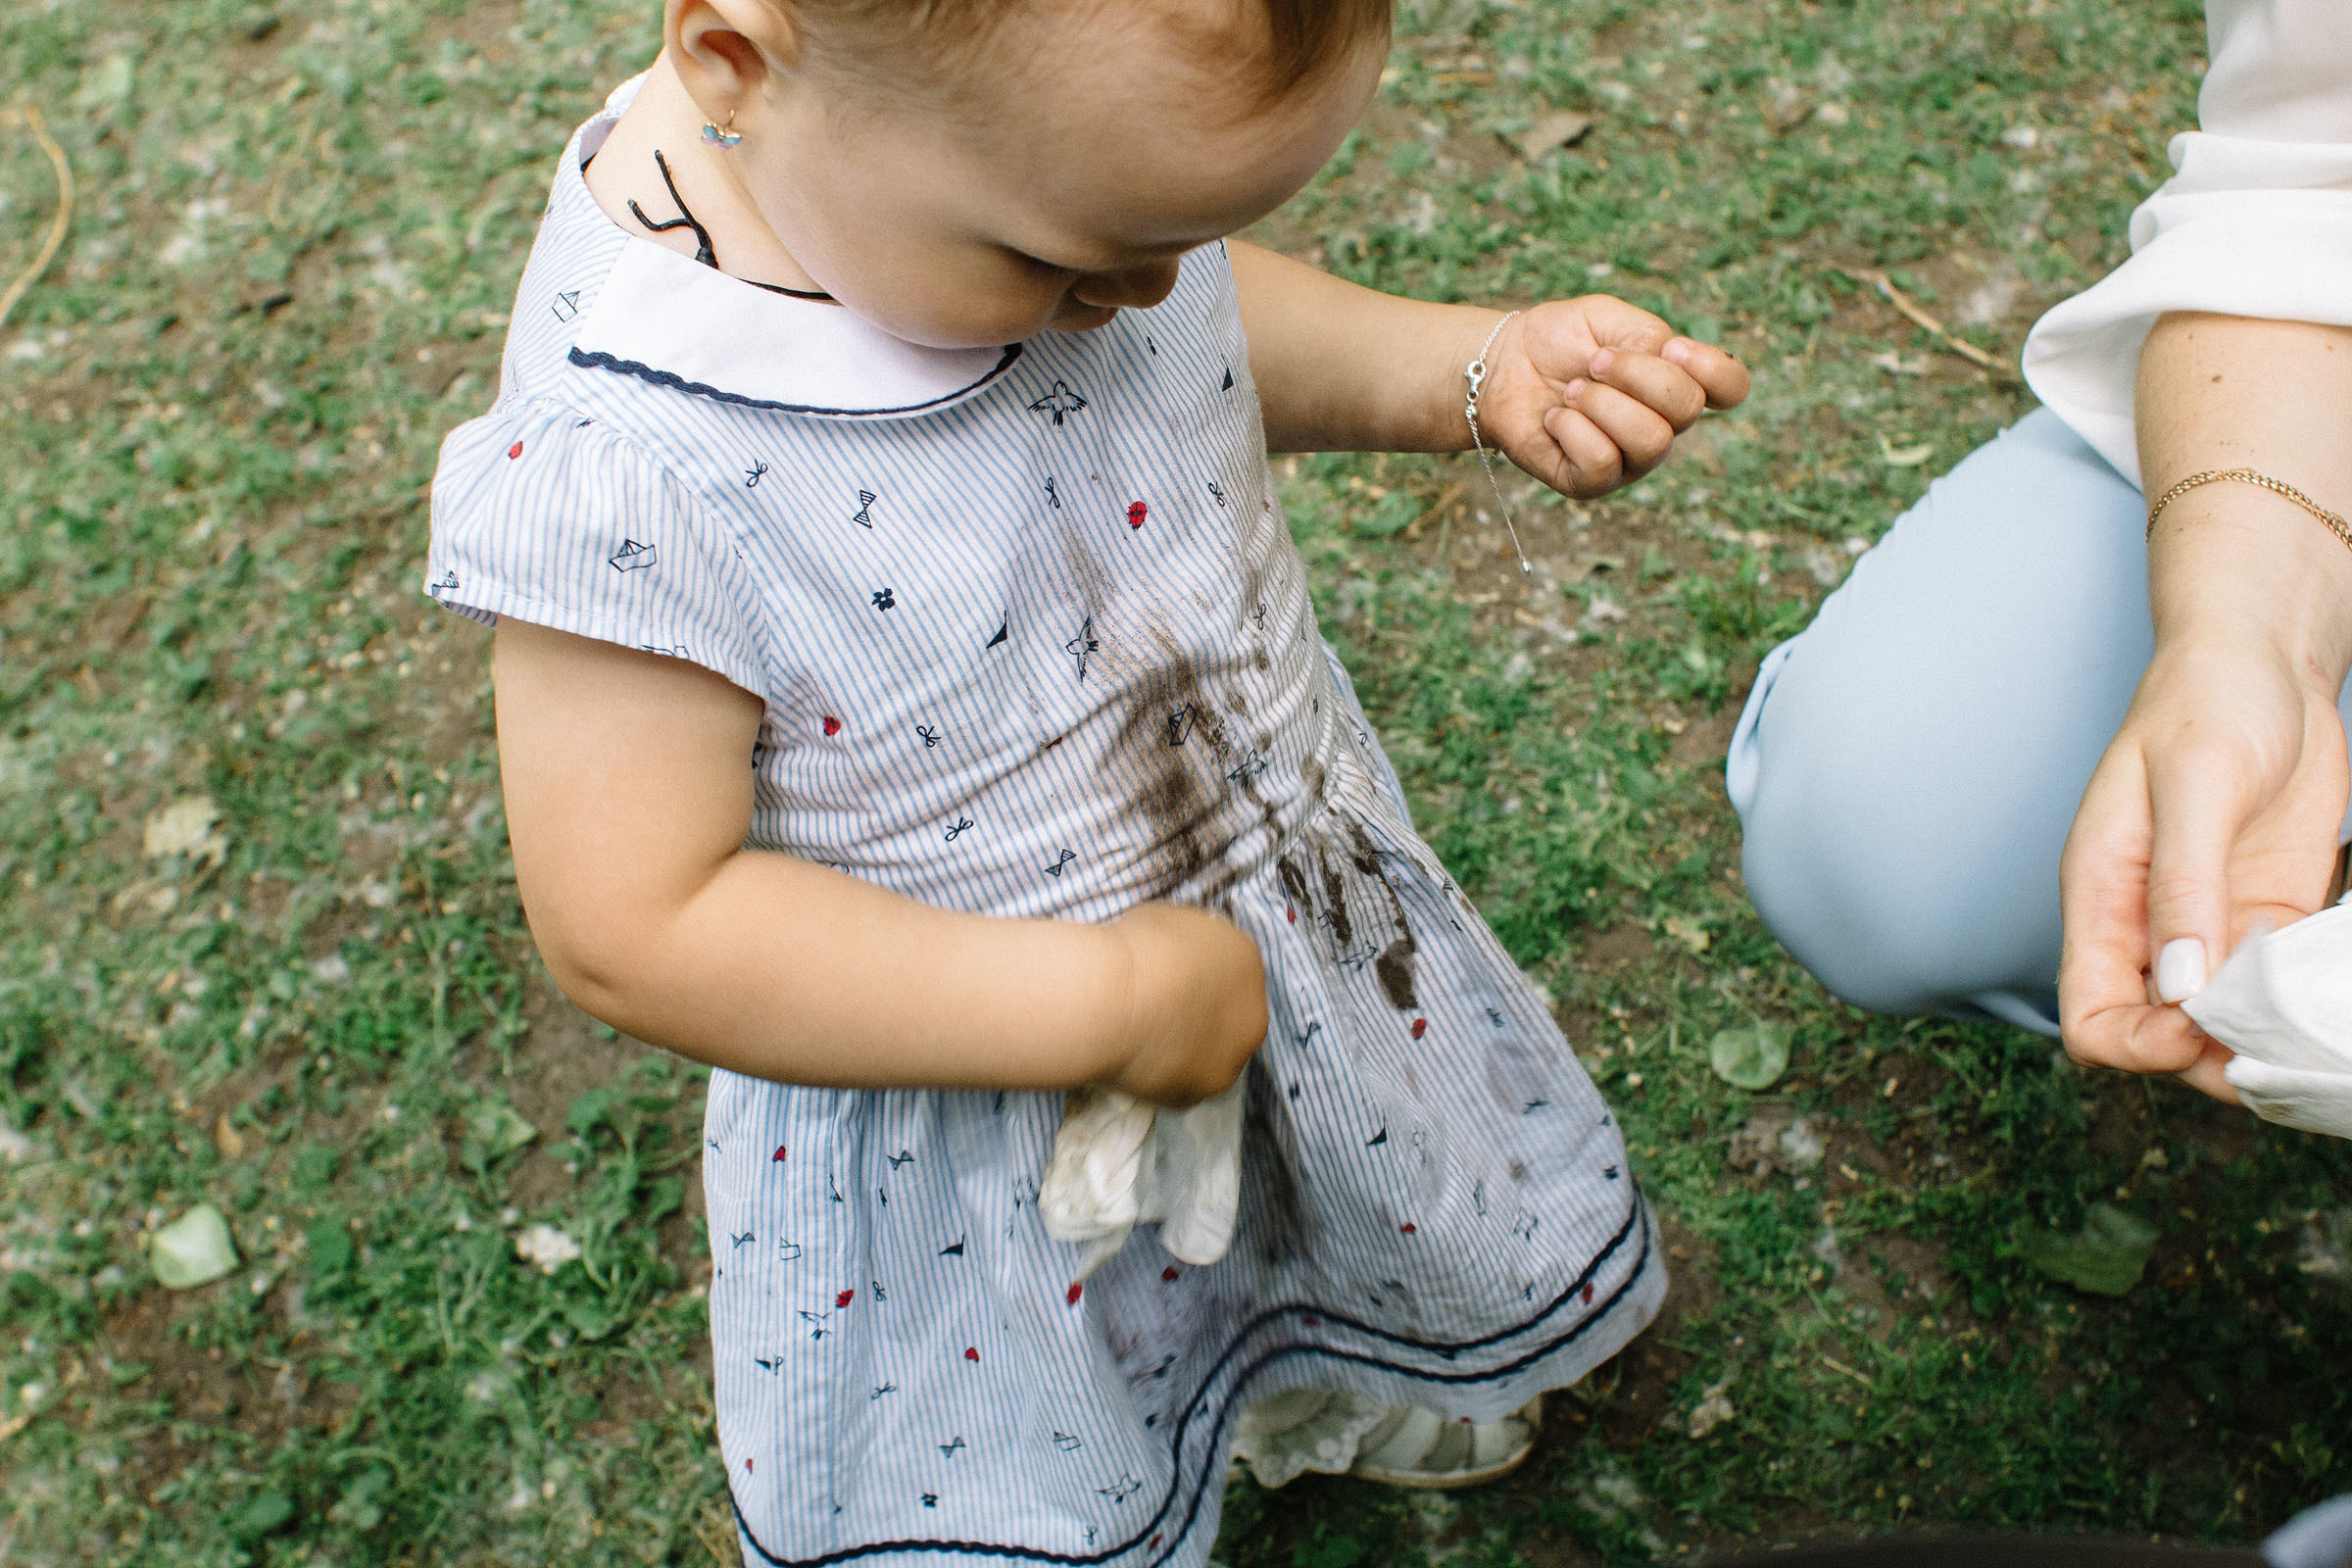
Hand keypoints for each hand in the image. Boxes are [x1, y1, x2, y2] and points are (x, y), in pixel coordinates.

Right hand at [1100, 903, 1268, 1107]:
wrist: (1112, 1000)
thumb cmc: (1137, 949)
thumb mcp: (1169, 920)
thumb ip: (1186, 942)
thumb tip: (1177, 953)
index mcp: (1248, 962)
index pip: (1231, 971)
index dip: (1199, 977)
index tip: (1169, 980)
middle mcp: (1252, 1016)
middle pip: (1230, 1019)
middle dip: (1201, 1018)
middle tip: (1159, 1015)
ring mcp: (1228, 1062)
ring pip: (1208, 1058)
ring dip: (1185, 1052)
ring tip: (1141, 1041)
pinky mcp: (1196, 1096)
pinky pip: (1178, 1085)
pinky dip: (1159, 1077)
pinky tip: (1131, 1062)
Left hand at [1474, 297, 1748, 498]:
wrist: (1504, 364)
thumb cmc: (1560, 340)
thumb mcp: (1607, 319)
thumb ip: (1647, 335)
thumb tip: (1666, 361)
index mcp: (1677, 382)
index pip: (1733, 387)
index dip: (1712, 367)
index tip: (1671, 346)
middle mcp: (1663, 425)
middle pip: (1688, 408)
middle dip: (1636, 374)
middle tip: (1595, 363)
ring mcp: (1631, 459)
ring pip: (1651, 440)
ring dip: (1602, 403)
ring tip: (1571, 392)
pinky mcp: (1592, 482)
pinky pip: (1601, 463)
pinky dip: (1572, 429)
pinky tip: (1555, 419)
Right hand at [2058, 638, 2349, 1098]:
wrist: (2267, 662)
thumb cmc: (2208, 704)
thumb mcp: (2194, 786)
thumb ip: (2182, 887)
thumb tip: (2182, 988)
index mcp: (2101, 900)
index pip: (2091, 1020)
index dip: (2140, 1045)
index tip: (2201, 1024)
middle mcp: (2148, 930)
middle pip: (2160, 1041)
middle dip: (2213, 1058)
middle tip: (2279, 1037)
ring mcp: (2210, 929)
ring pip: (2224, 1028)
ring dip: (2267, 1040)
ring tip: (2315, 1025)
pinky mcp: (2265, 918)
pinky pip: (2276, 988)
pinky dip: (2305, 1005)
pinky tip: (2333, 994)